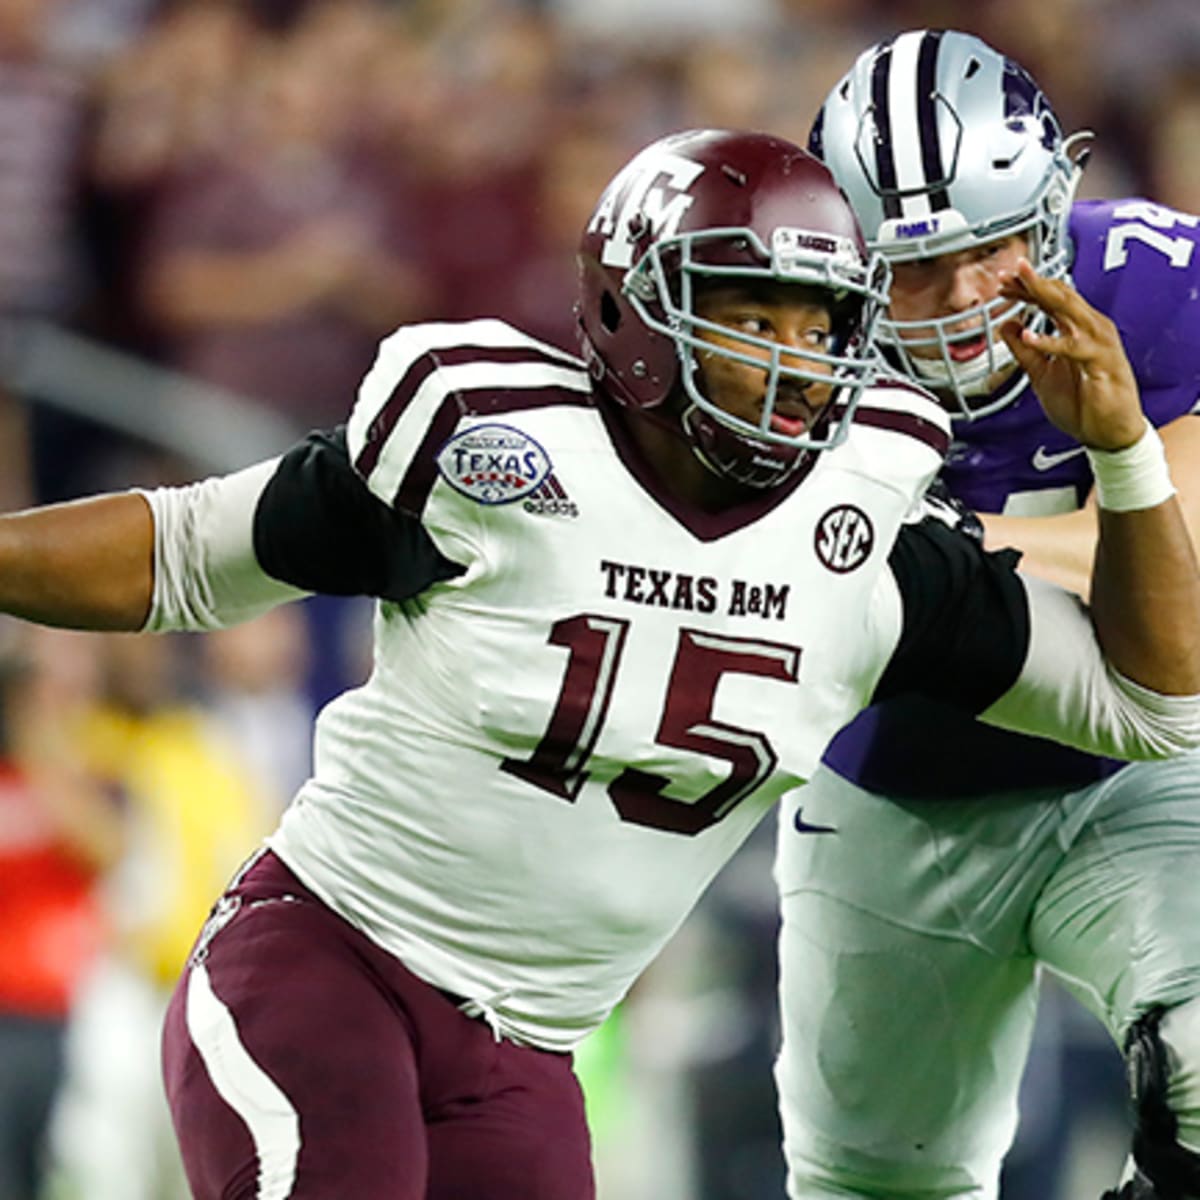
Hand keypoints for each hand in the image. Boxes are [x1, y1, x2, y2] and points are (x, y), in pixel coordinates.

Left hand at [998, 258, 1144, 450]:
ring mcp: (1099, 342)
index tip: (1003, 281)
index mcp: (1076, 329)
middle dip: (1033, 282)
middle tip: (1009, 271)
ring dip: (1043, 296)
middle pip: (1060, 295)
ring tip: (1019, 286)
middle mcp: (1090, 329)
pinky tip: (1028, 336)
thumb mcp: (1040, 373)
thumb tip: (1006, 325)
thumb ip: (1024, 350)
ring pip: (1069, 310)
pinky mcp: (1102, 362)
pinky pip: (1074, 347)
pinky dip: (1050, 341)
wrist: (1108, 433)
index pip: (1051, 298)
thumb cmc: (1082, 403)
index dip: (1027, 288)